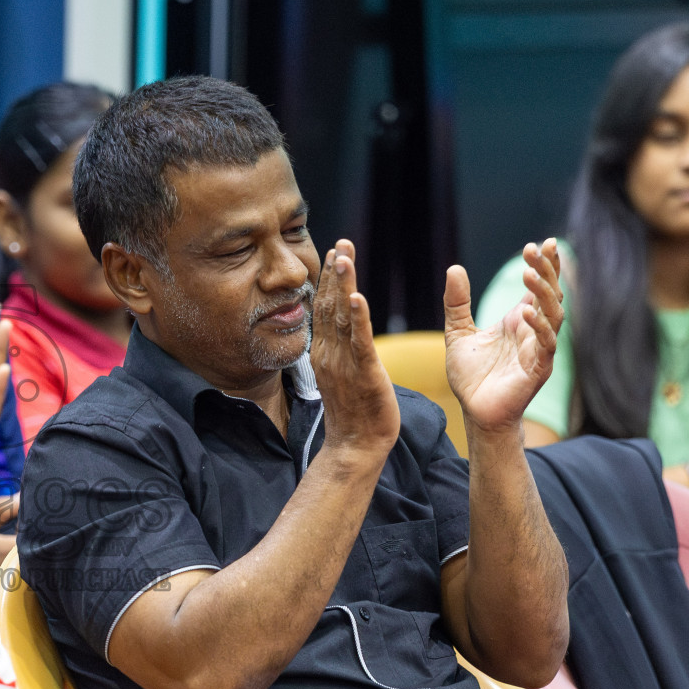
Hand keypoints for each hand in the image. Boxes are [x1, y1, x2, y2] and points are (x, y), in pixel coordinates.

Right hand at [310, 239, 398, 456]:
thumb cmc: (353, 413)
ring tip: (345, 258)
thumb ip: (340, 350)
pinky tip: (358, 297)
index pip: (324, 308)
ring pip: (343, 318)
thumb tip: (341, 332)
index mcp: (324, 352)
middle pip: (330, 306)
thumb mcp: (342, 375)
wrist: (354, 446)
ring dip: (344, 285)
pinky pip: (361, 343)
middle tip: (340, 242)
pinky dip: (359, 319)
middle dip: (335, 273)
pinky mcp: (365, 374)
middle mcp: (330, 353)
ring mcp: (344, 363)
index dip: (329, 280)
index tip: (334, 252)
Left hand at [443, 239, 562, 433]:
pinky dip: (539, 328)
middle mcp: (534, 332)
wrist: (474, 411)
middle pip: (550, 295)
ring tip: (529, 274)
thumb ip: (457, 303)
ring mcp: (539, 350)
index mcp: (519, 321)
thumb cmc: (471, 376)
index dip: (544, 266)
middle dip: (546, 271)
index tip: (540, 243)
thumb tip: (454, 268)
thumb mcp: (458, 332)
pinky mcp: (538, 369)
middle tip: (536, 250)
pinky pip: (545, 345)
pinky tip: (527, 312)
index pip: (538, 288)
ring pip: (554, 316)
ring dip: (544, 294)